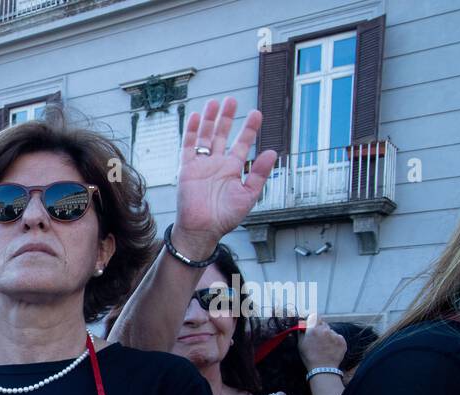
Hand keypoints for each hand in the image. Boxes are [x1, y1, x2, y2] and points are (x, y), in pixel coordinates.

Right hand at [172, 97, 278, 259]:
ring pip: (206, 136)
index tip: (256, 114)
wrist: (202, 229)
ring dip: (210, 120)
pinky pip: (189, 146)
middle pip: (222, 134)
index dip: (249, 128)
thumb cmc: (225, 217)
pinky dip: (192, 131)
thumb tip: (272, 152)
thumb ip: (259, 174)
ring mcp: (202, 165)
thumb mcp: (249, 195)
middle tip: (232, 100)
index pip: (242, 143)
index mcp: (232, 169)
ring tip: (216, 102)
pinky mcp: (187, 169)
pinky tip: (197, 117)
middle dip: (227, 117)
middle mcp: (217, 164)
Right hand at [299, 319, 347, 371]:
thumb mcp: (300, 344)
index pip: (315, 316)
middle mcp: (325, 330)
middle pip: (323, 323)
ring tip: (324, 346)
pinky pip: (337, 337)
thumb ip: (301, 332)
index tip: (312, 323)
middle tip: (317, 338)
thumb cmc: (309, 357)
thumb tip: (302, 324)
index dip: (313, 319)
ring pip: (330, 331)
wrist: (323, 369)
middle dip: (320, 328)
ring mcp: (335, 335)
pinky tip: (330, 348)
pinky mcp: (342, 340)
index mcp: (313, 329)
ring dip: (327, 335)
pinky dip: (334, 341)